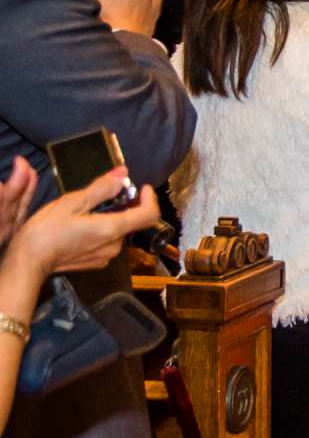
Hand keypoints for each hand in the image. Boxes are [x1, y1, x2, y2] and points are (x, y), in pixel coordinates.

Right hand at [0, 173, 160, 285]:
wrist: (28, 262)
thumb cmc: (46, 230)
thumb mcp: (72, 203)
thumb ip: (101, 189)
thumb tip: (123, 174)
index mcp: (112, 229)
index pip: (150, 215)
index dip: (150, 199)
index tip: (142, 187)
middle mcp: (115, 246)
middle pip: (131, 221)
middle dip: (123, 206)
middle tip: (102, 196)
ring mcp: (106, 257)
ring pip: (118, 232)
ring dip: (109, 218)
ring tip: (85, 212)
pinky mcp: (96, 263)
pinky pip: (107, 242)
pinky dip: (101, 231)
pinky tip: (81, 227)